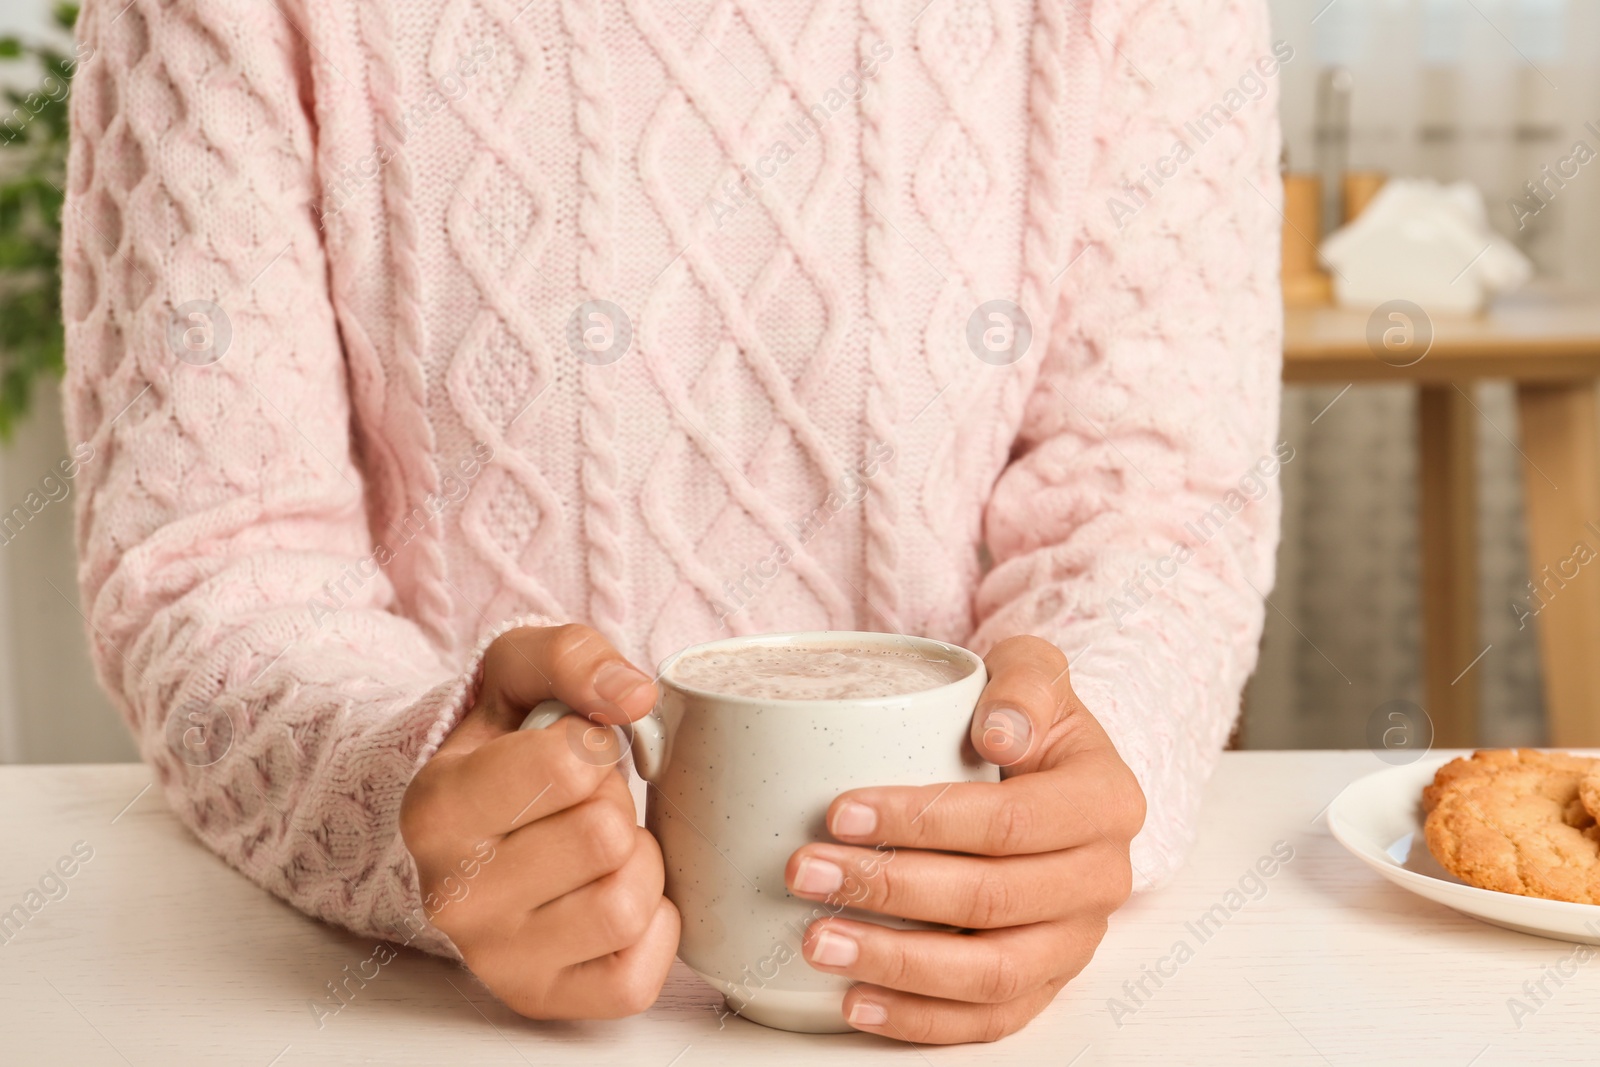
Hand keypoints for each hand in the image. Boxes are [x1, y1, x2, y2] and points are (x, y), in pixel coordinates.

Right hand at [400, 625, 679, 1017]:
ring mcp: (493, 958)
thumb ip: (573, 657)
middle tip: (584, 803)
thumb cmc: (510, 743)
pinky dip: (651, 930)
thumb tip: (634, 696)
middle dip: (615, 805)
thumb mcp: (522, 673)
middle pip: (603, 836)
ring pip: (625, 906)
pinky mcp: (540, 1000)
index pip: (568, 765)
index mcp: (435, 807)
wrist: (481, 822)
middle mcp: (450, 895)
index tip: (569, 750)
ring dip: (638, 865)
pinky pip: (635, 977)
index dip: (592, 745)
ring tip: (601, 849)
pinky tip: (614, 894)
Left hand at [784, 635, 1144, 1043]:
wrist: (1043, 767)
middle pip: (992, 900)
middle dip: (889, 890)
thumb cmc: (1023, 718)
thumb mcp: (1033, 670)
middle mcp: (1102, 878)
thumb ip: (1025, 681)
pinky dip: (920, 1020)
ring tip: (818, 942)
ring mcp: (1075, 940)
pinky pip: (990, 1021)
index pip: (1010, 821)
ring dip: (896, 964)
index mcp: (1107, 800)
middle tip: (805, 872)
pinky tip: (854, 1002)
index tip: (840, 812)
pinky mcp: (1045, 983)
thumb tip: (1000, 732)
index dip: (923, 822)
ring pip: (991, 975)